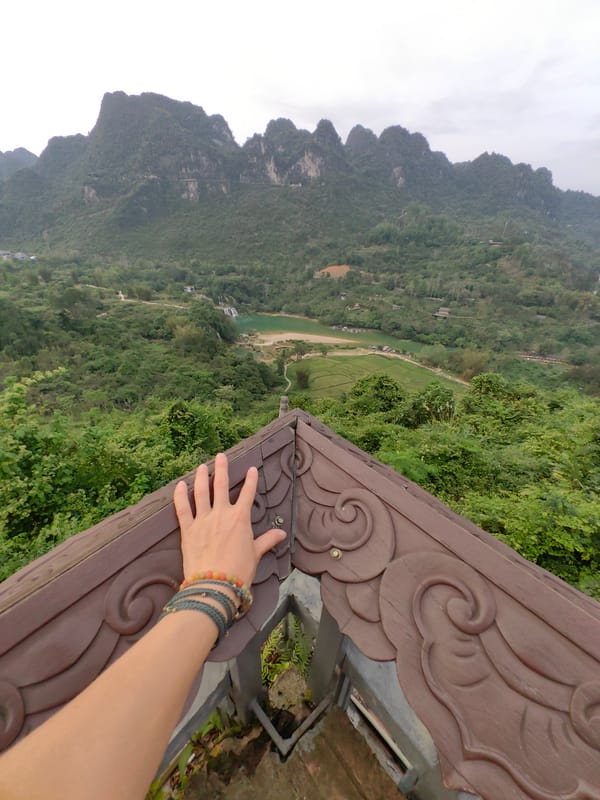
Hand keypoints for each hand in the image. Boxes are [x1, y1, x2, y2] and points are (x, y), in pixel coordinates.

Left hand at [173, 452, 286, 586]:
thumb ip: (267, 540)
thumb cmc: (239, 571)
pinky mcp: (187, 529)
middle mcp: (221, 514)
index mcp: (240, 519)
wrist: (216, 585)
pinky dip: (180, 496)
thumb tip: (282, 534)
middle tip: (220, 456)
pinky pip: (182, 508)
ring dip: (201, 477)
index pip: (248, 494)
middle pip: (221, 485)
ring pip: (201, 492)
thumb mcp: (256, 554)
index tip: (252, 469)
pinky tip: (179, 485)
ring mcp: (203, 520)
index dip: (251, 480)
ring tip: (201, 466)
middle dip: (222, 469)